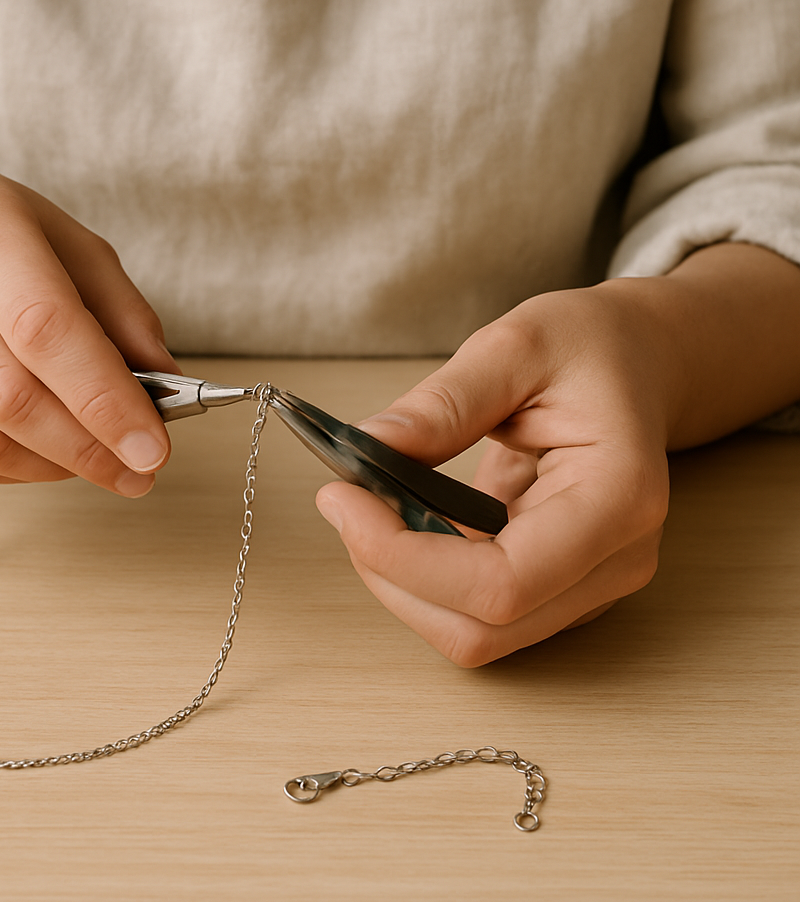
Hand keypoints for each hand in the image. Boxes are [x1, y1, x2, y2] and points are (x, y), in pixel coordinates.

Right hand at [0, 156, 176, 494]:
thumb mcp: (74, 246)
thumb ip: (124, 316)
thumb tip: (166, 388)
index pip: (43, 327)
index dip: (103, 398)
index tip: (153, 447)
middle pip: (6, 392)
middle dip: (86, 446)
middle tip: (139, 471)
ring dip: (53, 466)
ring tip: (102, 464)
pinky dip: (12, 471)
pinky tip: (48, 458)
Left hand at [314, 282, 678, 665]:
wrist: (636, 363)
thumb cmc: (589, 348)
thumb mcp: (515, 346)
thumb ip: (443, 403)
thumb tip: (367, 450)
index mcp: (619, 500)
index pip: (501, 583)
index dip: (405, 558)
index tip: (342, 500)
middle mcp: (614, 562)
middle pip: (482, 627)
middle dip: (393, 575)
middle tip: (345, 503)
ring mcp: (590, 585)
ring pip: (474, 632)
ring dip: (402, 581)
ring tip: (369, 507)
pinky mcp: (559, 586)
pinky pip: (476, 609)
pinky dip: (423, 574)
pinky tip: (403, 517)